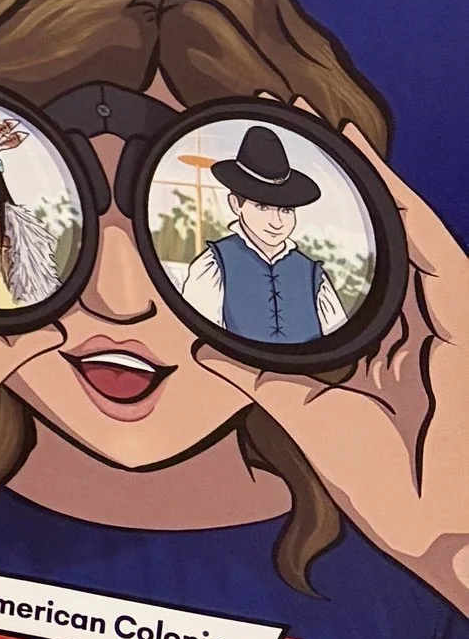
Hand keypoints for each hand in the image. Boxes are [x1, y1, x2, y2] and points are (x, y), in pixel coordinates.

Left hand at [195, 122, 468, 615]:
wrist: (433, 524)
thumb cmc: (380, 477)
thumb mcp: (302, 411)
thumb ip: (255, 375)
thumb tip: (196, 346)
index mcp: (377, 331)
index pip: (339, 251)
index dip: (308, 204)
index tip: (265, 158)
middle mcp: (412, 313)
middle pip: (369, 224)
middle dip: (333, 170)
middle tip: (285, 113)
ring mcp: (443, 314)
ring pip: (399, 224)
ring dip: (362, 172)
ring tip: (319, 122)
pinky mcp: (463, 321)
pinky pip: (433, 249)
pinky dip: (402, 205)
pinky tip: (371, 170)